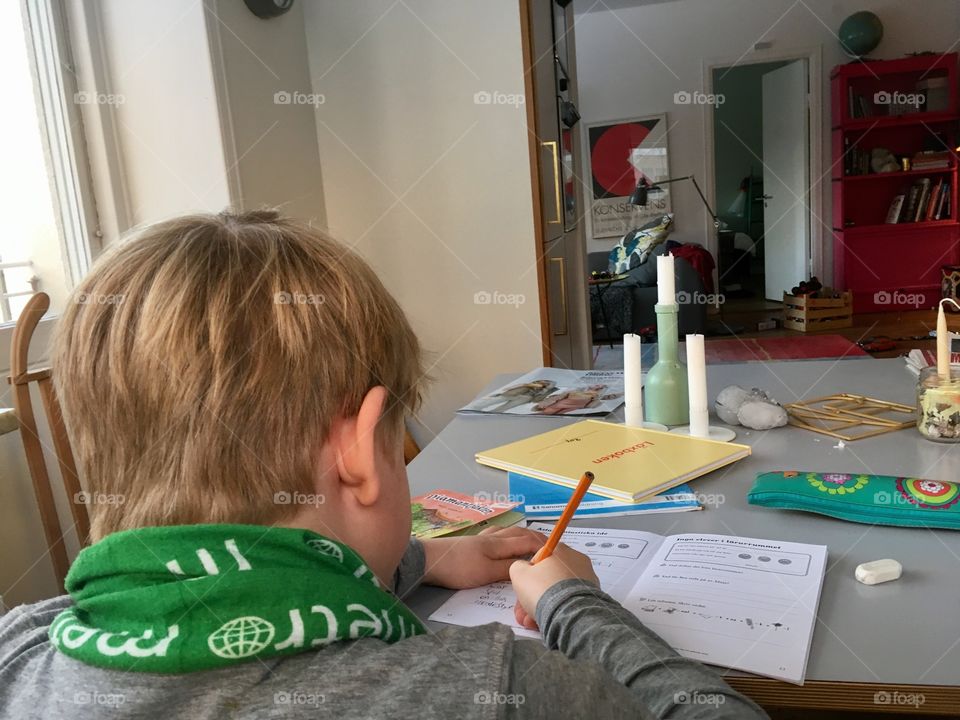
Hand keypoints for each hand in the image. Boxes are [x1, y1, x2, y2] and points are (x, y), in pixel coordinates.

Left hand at [421, 526, 546, 589]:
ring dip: (522, 535)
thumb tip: (530, 566)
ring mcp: (480, 538)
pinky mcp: (471, 543)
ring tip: (532, 541)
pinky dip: (507, 536)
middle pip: (520, 533)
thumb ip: (508, 569)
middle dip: (536, 537)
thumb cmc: (457, 568)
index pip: (528, 541)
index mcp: (498, 543)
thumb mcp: (486, 574)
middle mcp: (492, 537)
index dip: (544, 545)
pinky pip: (496, 535)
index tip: (558, 551)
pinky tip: (502, 539)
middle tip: (550, 545)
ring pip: (508, 532)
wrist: (426, 561)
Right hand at [509, 543, 597, 629]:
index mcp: (561, 550)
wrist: (569, 615)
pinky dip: (558, 611)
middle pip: (549, 578)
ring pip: (558, 592)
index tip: (524, 586)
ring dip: (542, 606)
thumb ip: (518, 567)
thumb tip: (522, 568)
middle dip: (533, 595)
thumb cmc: (544, 591)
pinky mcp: (592, 597)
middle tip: (523, 610)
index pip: (541, 557)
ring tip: (531, 621)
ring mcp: (586, 580)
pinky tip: (546, 622)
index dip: (529, 573)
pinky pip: (569, 602)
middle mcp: (577, 561)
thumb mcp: (519, 574)